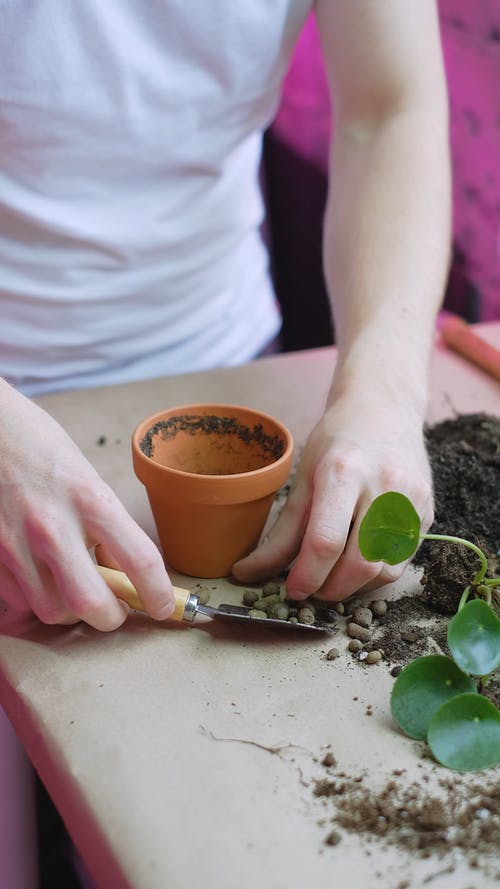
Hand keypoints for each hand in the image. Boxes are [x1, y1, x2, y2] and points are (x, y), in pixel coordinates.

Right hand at [0, 382, 174, 628]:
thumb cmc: (38, 446)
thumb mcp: (85, 477)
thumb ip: (102, 523)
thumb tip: (116, 567)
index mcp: (90, 498)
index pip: (139, 560)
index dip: (158, 592)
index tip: (164, 605)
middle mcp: (53, 525)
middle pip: (91, 604)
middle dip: (110, 617)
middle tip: (116, 609)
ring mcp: (16, 544)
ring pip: (53, 610)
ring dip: (71, 611)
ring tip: (74, 587)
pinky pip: (20, 600)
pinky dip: (36, 598)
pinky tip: (41, 576)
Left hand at [233, 390, 432, 601]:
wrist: (384, 409)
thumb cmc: (337, 441)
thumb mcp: (303, 477)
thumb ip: (282, 532)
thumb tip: (247, 572)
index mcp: (343, 472)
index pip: (325, 542)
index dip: (306, 576)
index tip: (291, 590)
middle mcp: (383, 486)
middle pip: (358, 564)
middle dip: (330, 590)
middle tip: (311, 592)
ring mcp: (411, 501)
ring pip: (384, 571)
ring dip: (354, 589)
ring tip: (332, 581)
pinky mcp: (427, 513)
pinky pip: (402, 563)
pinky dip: (375, 577)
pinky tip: (356, 567)